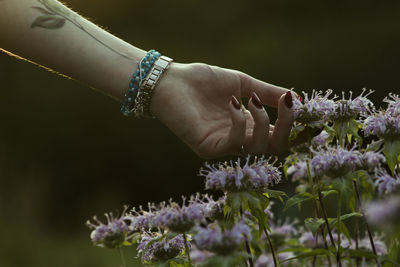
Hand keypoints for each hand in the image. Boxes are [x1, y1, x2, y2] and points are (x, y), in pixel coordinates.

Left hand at [151, 63, 293, 158]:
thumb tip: (298, 98)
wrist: (171, 81)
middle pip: (275, 147)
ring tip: (252, 99)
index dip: (298, 130)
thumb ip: (268, 93)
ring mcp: (224, 145)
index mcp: (249, 124)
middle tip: (288, 104)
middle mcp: (240, 137)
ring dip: (262, 122)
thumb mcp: (242, 83)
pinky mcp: (209, 148)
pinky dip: (239, 122)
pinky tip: (233, 102)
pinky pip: (234, 143)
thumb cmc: (203, 81)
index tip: (311, 116)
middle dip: (287, 126)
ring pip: (258, 149)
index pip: (279, 135)